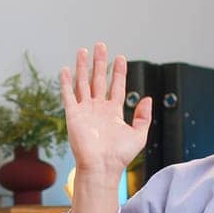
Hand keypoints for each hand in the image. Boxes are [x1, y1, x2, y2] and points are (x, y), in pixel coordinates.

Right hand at [59, 42, 152, 180]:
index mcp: (113, 112)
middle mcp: (98, 109)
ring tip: (83, 50)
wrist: (101, 167)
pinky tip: (66, 69)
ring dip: (83, 67)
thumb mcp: (139, 135)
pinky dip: (66, 82)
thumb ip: (144, 116)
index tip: (120, 58)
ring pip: (83, 83)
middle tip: (100, 45)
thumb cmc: (119, 156)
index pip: (116, 87)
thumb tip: (147, 98)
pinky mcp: (73, 115)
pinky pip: (68, 95)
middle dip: (100, 62)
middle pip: (99, 80)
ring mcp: (85, 111)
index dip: (118, 72)